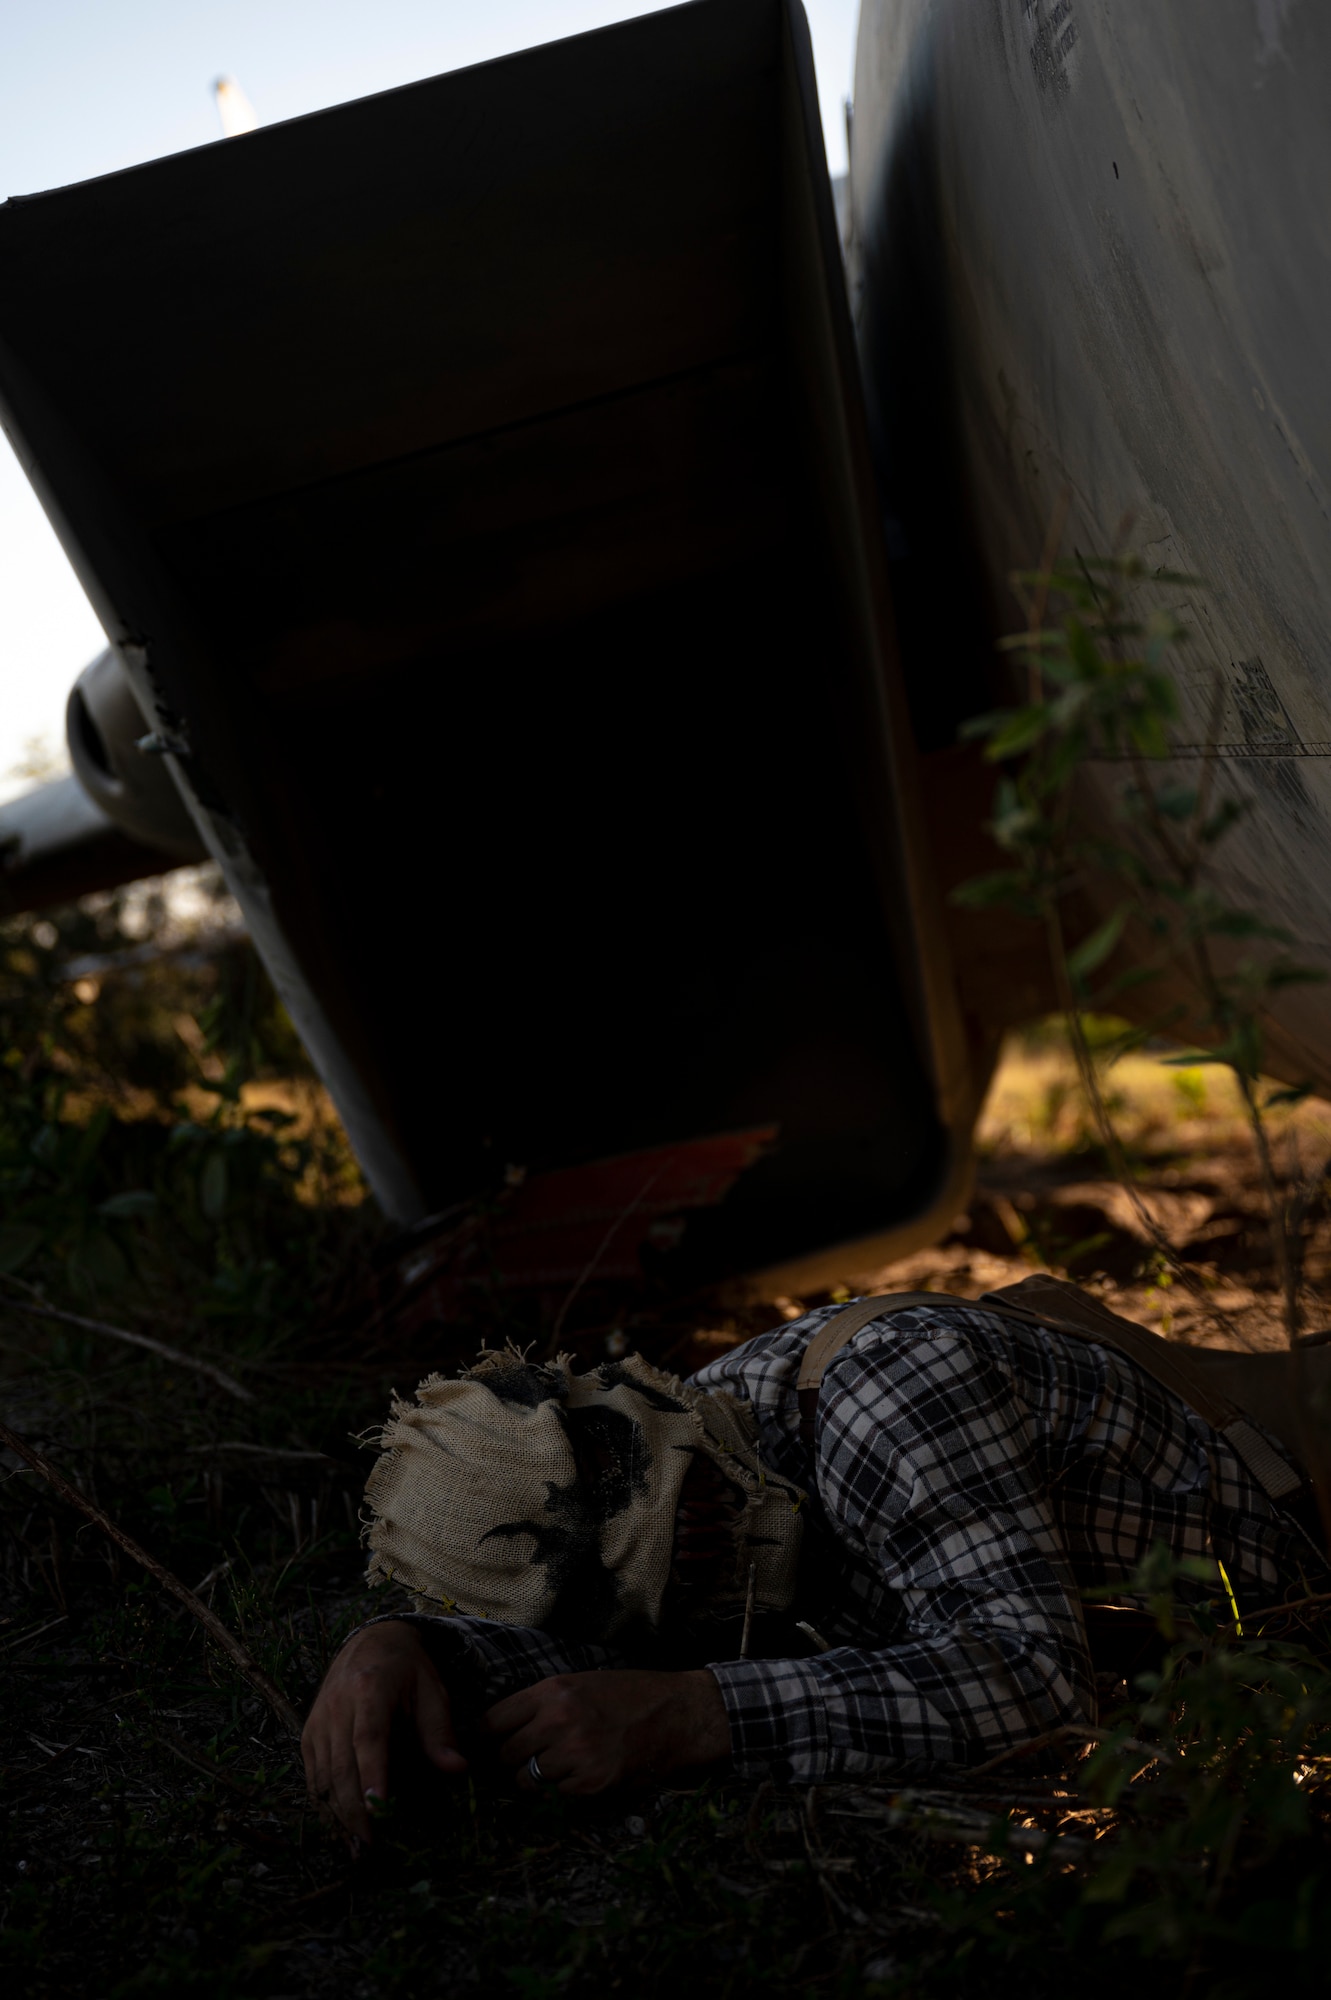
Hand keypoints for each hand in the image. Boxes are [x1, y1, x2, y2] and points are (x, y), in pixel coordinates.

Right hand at [301, 1620, 465, 1842]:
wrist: (373, 1641)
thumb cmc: (408, 1670)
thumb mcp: (432, 1692)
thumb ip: (440, 1733)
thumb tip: (457, 1769)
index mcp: (369, 1688)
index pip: (368, 1738)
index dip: (371, 1775)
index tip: (378, 1809)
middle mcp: (336, 1704)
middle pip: (341, 1765)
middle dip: (354, 1810)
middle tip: (372, 1847)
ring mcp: (318, 1719)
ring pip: (323, 1776)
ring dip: (338, 1815)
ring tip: (358, 1847)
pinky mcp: (308, 1733)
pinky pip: (313, 1775)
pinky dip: (325, 1804)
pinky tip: (341, 1826)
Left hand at [484, 1668, 729, 1795]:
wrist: (676, 1714)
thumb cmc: (627, 1695)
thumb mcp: (579, 1683)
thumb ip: (540, 1703)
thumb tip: (500, 1730)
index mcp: (552, 1691)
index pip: (492, 1721)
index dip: (486, 1737)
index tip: (488, 1746)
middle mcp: (558, 1720)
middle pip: (505, 1755)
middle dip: (510, 1762)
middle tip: (524, 1762)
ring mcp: (575, 1754)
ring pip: (526, 1781)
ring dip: (535, 1781)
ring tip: (557, 1769)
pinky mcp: (592, 1783)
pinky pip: (555, 1797)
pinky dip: (563, 1792)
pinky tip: (581, 1777)